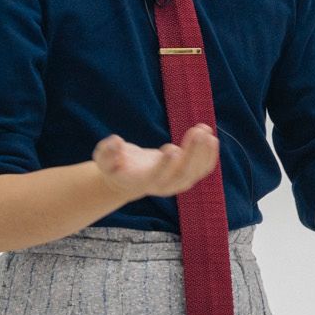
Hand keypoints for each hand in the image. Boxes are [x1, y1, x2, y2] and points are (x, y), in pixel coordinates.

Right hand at [92, 125, 219, 198]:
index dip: (165, 165)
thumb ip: (106, 152)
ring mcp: (178, 183)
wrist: (129, 180)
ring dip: (204, 151)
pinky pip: (203, 168)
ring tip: (204, 129)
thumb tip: (116, 142)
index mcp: (142, 181)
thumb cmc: (114, 166)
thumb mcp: (103, 159)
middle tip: (198, 133)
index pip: (157, 176)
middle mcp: (163, 186)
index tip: (172, 148)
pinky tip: (211, 136)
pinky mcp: (188, 176)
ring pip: (196, 171)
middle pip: (182, 174)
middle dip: (193, 153)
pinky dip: (209, 154)